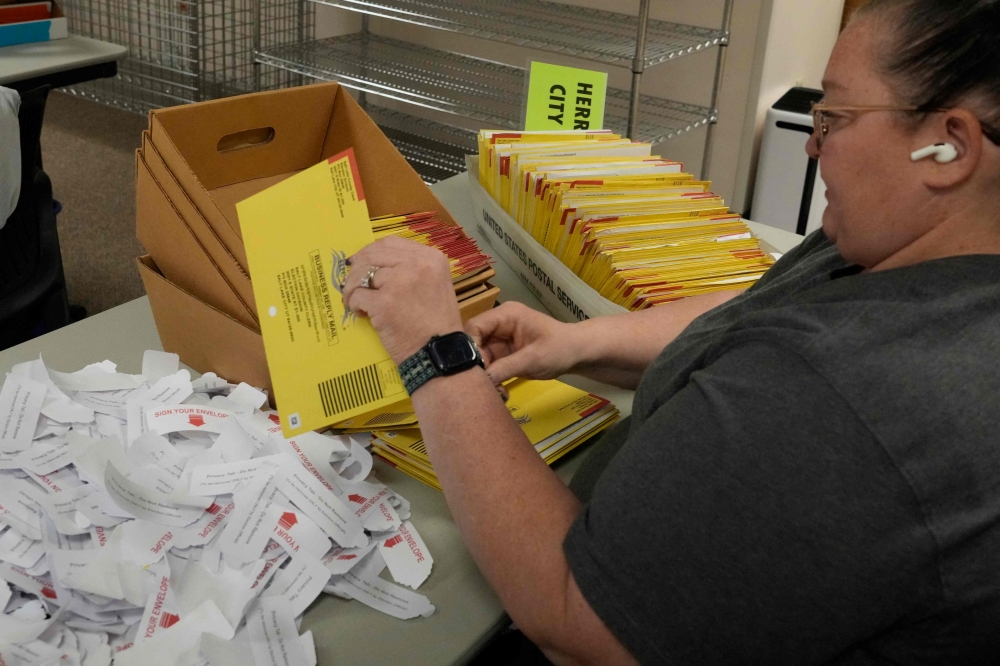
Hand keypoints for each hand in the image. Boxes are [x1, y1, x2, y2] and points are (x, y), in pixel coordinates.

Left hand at [341, 236, 462, 364]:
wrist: (440, 352)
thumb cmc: (438, 323)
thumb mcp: (436, 284)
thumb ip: (413, 269)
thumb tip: (376, 264)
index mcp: (431, 257)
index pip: (391, 242)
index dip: (371, 252)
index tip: (362, 263)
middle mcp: (416, 264)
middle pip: (372, 255)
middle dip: (357, 269)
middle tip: (352, 284)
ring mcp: (399, 282)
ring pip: (361, 274)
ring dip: (352, 289)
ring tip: (356, 302)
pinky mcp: (383, 303)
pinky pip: (357, 296)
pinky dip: (354, 305)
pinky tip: (362, 314)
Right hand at [465, 302, 583, 386]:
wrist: (577, 354)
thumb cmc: (560, 349)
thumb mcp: (534, 358)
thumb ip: (506, 367)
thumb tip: (482, 379)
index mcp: (506, 315)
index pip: (475, 326)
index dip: (468, 346)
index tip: (473, 369)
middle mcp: (498, 326)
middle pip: (474, 344)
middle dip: (477, 366)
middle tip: (485, 386)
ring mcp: (500, 341)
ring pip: (479, 359)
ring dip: (485, 378)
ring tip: (497, 393)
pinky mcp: (503, 355)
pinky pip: (489, 368)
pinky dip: (493, 381)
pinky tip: (501, 393)